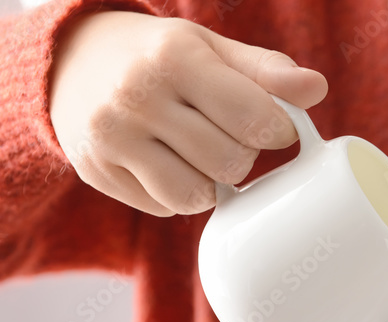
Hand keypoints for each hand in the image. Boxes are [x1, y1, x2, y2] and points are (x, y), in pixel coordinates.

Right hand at [49, 11, 327, 215]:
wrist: (70, 60)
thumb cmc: (160, 56)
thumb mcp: (211, 47)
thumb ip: (267, 71)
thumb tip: (317, 89)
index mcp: (174, 59)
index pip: (253, 118)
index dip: (277, 130)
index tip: (274, 125)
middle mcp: (136, 98)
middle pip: (230, 164)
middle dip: (243, 155)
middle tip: (229, 136)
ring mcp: (111, 140)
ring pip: (196, 196)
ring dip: (212, 183)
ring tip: (202, 154)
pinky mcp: (97, 173)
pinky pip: (164, 207)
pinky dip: (179, 194)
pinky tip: (170, 163)